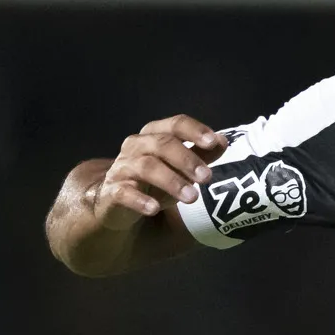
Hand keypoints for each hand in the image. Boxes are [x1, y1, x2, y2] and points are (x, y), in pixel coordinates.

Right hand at [89, 114, 226, 227]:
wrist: (116, 203)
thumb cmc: (154, 182)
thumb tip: (223, 141)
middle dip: (187, 160)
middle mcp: (136, 146)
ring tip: (192, 198)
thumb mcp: (180, 168)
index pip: (175, 124)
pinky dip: (139, 200)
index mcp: (154, 135)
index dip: (194, 131)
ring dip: (171, 181)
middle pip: (162, 144)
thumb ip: (200, 154)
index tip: (214, 142)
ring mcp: (122, 168)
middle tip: (207, 178)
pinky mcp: (111, 191)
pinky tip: (154, 209)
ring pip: (146, 167)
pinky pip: (124, 192)